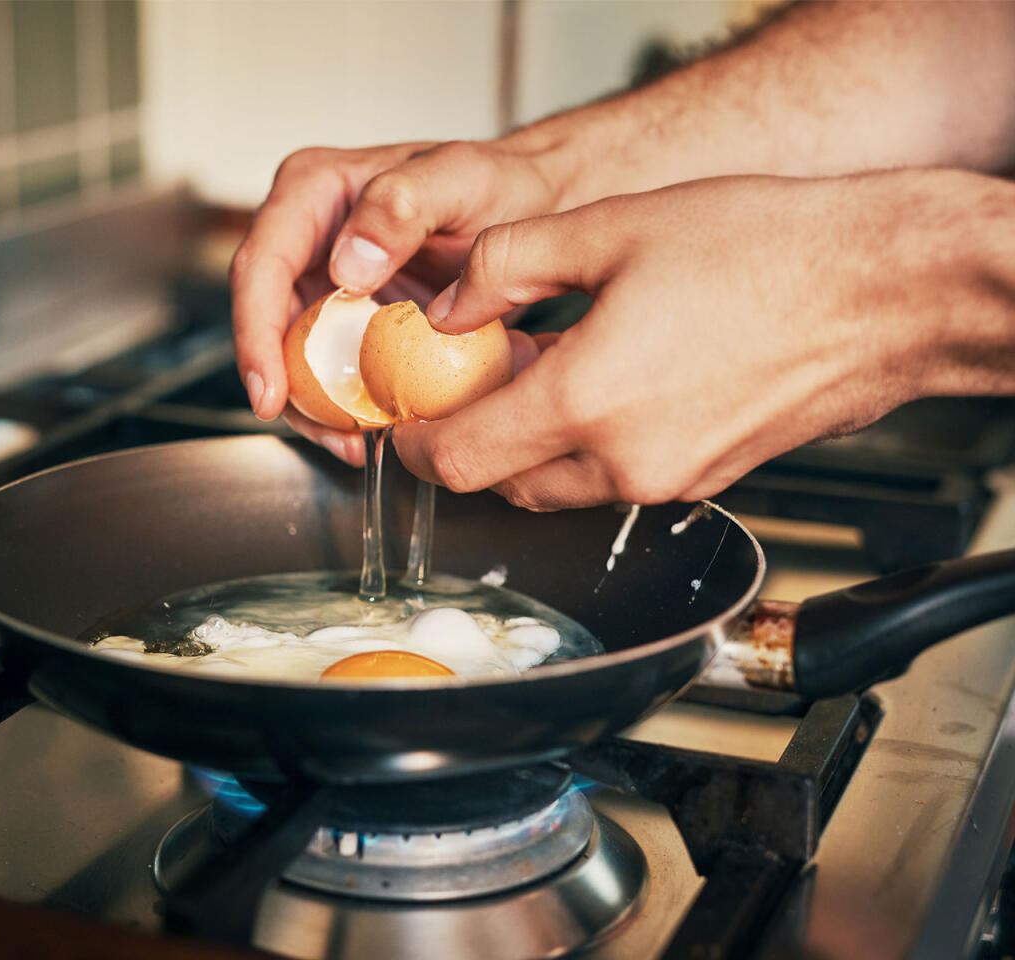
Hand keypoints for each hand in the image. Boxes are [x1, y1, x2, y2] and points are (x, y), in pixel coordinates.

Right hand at [230, 138, 568, 463]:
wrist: (536, 205)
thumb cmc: (502, 182)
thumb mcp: (460, 180)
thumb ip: (400, 206)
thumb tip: (345, 266)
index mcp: (314, 191)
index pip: (262, 266)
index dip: (256, 335)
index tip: (271, 393)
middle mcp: (309, 235)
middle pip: (267, 320)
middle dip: (285, 387)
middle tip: (329, 434)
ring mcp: (327, 279)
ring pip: (293, 354)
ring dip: (316, 408)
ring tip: (355, 443)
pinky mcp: (352, 317)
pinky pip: (332, 367)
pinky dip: (347, 403)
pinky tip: (375, 429)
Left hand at [395, 170, 1014, 508]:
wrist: (885, 290)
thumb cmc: (769, 251)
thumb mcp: (610, 229)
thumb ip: (505, 267)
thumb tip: (449, 305)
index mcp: (587, 401)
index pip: (458, 460)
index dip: (415, 444)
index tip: (405, 419)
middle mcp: (624, 461)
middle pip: (501, 483)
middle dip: (469, 441)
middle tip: (469, 381)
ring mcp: (670, 480)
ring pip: (556, 487)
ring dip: (527, 445)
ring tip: (539, 372)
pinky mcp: (705, 481)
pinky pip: (613, 479)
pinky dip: (585, 447)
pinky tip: (603, 383)